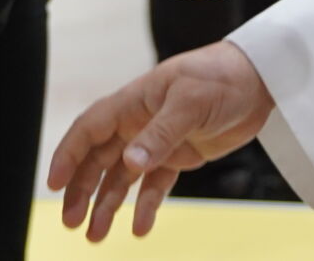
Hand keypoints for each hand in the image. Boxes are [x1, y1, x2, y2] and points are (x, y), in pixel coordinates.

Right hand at [48, 42, 276, 242]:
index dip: (68, 155)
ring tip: (95, 236)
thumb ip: (160, 134)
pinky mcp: (180, 155)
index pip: (90, 129)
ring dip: (107, 205)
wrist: (260, 80)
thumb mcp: (190, 101)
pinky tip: (140, 228)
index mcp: (133, 102)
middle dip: (82, 190)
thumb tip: (129, 164)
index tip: (54, 185)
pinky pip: (155, 185)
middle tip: (71, 222)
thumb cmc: (221, 77)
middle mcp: (138, 122)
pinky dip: (146, 206)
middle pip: (99, 159)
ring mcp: (158, 140)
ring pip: (122, 177)